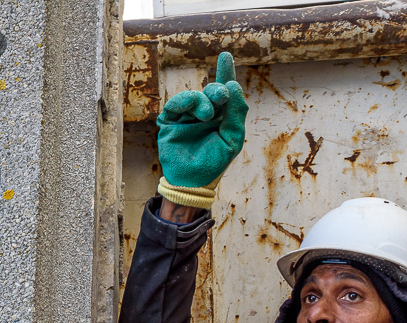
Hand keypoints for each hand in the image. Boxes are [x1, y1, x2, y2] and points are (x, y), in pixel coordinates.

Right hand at [156, 52, 247, 207]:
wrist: (192, 181)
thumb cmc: (214, 162)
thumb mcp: (233, 139)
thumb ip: (236, 113)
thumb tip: (233, 85)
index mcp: (221, 116)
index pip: (224, 91)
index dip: (225, 72)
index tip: (225, 56)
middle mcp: (204, 113)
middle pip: (211, 91)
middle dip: (217, 90)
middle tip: (222, 95)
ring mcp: (186, 117)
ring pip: (194, 96)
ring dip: (202, 99)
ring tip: (208, 114)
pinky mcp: (170, 122)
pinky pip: (175, 105)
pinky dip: (184, 101)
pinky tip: (192, 107)